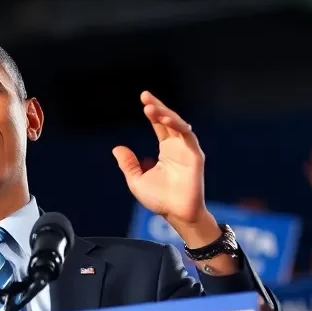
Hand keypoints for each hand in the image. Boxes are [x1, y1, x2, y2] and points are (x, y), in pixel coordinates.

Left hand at [113, 92, 206, 230]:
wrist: (176, 214)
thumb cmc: (160, 200)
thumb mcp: (137, 180)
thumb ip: (128, 164)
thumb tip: (117, 148)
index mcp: (166, 150)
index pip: (160, 125)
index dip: (153, 112)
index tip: (144, 99)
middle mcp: (178, 147)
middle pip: (169, 120)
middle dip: (158, 107)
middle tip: (146, 96)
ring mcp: (187, 150)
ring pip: (178, 124)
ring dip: (166, 114)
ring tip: (151, 108)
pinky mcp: (195, 155)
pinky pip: (187, 136)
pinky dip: (177, 126)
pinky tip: (165, 120)